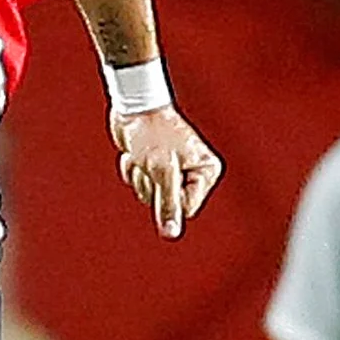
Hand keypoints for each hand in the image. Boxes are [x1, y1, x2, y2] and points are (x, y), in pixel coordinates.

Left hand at [112, 105, 221, 237]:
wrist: (132, 106)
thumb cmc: (151, 133)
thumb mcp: (162, 171)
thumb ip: (168, 204)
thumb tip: (172, 234)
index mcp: (207, 171)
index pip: (187, 208)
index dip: (168, 198)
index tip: (161, 175)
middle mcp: (194, 172)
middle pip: (167, 204)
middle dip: (151, 186)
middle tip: (150, 162)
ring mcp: (173, 170)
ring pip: (151, 195)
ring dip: (139, 178)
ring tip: (143, 155)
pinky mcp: (154, 166)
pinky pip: (139, 183)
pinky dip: (132, 170)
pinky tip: (136, 153)